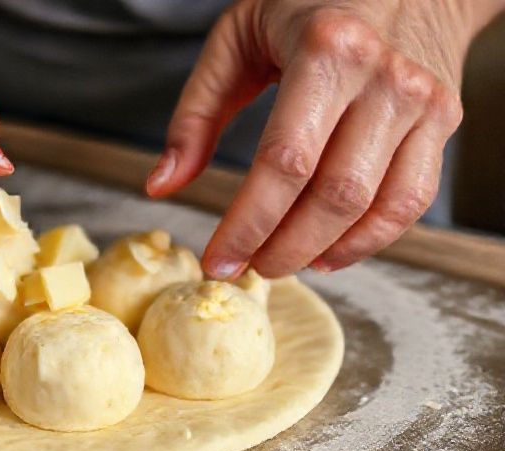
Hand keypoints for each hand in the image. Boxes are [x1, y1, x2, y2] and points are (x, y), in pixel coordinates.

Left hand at [146, 0, 501, 277]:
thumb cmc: (309, 2)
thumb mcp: (236, 39)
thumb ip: (196, 113)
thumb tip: (162, 185)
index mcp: (326, 51)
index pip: (284, 163)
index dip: (247, 224)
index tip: (217, 259)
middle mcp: (383, 78)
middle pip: (333, 195)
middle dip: (282, 248)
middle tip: (245, 269)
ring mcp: (421, 102)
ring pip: (375, 207)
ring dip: (321, 251)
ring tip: (278, 263)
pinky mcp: (443, 121)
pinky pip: (411, 201)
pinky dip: (368, 239)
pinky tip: (328, 252)